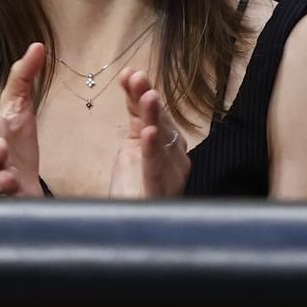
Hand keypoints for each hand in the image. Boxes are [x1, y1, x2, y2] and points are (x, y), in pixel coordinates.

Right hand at [0, 42, 45, 196]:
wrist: (19, 186)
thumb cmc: (15, 143)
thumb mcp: (20, 108)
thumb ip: (24, 78)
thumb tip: (38, 45)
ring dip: (0, 178)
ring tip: (8, 177)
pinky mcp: (9, 202)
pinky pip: (6, 202)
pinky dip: (10, 198)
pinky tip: (17, 193)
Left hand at [107, 69, 190, 198]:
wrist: (133, 231)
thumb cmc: (136, 189)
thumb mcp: (133, 146)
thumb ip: (135, 116)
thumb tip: (132, 79)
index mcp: (171, 148)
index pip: (156, 115)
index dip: (142, 95)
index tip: (129, 74)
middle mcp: (176, 160)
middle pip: (161, 123)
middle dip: (148, 100)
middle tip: (137, 77)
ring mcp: (170, 177)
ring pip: (161, 141)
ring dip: (153, 117)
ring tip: (146, 95)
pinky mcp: (159, 192)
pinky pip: (156, 169)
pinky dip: (152, 150)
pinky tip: (147, 134)